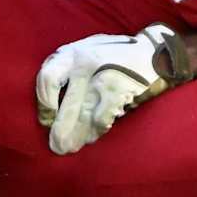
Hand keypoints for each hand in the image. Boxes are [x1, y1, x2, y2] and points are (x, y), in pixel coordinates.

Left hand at [35, 24, 189, 155]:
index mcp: (72, 53)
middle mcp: (84, 63)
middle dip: (60, 130)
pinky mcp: (118, 91)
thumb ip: (67, 68)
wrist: (153, 52)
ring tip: (71, 147)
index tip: (47, 118)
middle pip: (66, 105)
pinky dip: (96, 130)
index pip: (46, 79)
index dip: (44, 104)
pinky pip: (101, 118)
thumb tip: (50, 104)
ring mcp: (102, 78)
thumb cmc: (114, 55)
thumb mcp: (86, 49)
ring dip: (77, 136)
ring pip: (83, 116)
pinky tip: (93, 137)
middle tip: (57, 145)